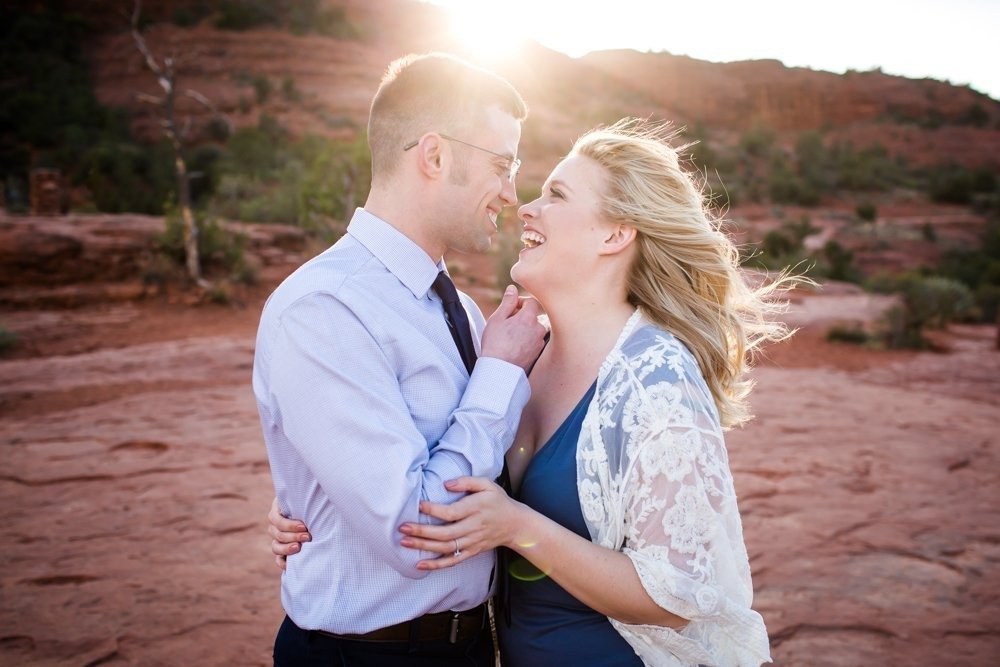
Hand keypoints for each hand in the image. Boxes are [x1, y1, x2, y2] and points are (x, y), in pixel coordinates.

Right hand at [267, 497, 310, 570]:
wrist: (315, 510)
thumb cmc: (311, 502)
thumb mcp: (304, 499)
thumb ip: (305, 499)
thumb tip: (312, 496)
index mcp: (277, 511)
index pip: (276, 519)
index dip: (289, 524)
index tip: (304, 526)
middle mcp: (275, 526)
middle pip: (277, 534)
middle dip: (293, 536)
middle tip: (308, 536)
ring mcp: (277, 539)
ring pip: (276, 547)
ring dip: (287, 548)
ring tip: (299, 548)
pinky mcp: (282, 551)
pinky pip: (278, 559)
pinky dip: (283, 563)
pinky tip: (290, 565)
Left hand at [398, 477, 524, 570]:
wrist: (515, 525)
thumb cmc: (498, 501)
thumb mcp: (487, 484)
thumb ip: (467, 482)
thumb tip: (446, 484)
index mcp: (476, 509)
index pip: (451, 512)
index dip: (433, 510)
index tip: (418, 505)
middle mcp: (473, 527)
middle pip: (444, 533)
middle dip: (421, 531)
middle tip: (402, 527)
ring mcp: (472, 542)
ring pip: (445, 548)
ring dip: (423, 546)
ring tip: (404, 542)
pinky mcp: (471, 552)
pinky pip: (452, 561)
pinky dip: (436, 565)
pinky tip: (420, 564)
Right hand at [480, 285, 546, 371]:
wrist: (499, 369)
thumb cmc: (495, 343)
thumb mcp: (497, 318)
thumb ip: (507, 302)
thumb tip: (512, 289)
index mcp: (529, 318)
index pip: (531, 302)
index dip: (520, 302)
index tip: (510, 309)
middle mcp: (539, 329)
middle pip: (534, 316)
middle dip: (522, 316)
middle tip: (507, 323)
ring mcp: (539, 342)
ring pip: (535, 329)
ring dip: (526, 329)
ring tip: (510, 336)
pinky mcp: (538, 354)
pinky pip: (535, 341)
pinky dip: (527, 340)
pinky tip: (514, 346)